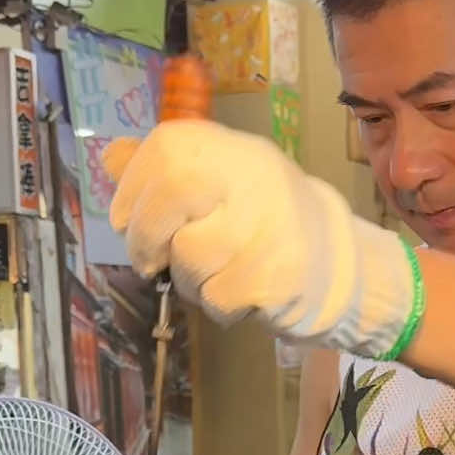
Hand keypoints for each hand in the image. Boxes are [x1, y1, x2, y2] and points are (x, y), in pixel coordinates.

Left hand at [107, 121, 414, 357]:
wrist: (341, 266)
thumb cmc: (267, 225)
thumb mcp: (223, 183)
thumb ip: (168, 169)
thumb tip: (112, 157)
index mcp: (237, 152)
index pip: (168, 149)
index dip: (133, 186)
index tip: (127, 217)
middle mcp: (256, 180)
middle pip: (172, 191)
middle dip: (144, 236)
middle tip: (149, 259)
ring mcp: (270, 229)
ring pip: (189, 258)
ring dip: (188, 280)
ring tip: (217, 275)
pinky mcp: (277, 278)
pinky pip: (215, 299)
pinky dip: (217, 306)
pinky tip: (242, 295)